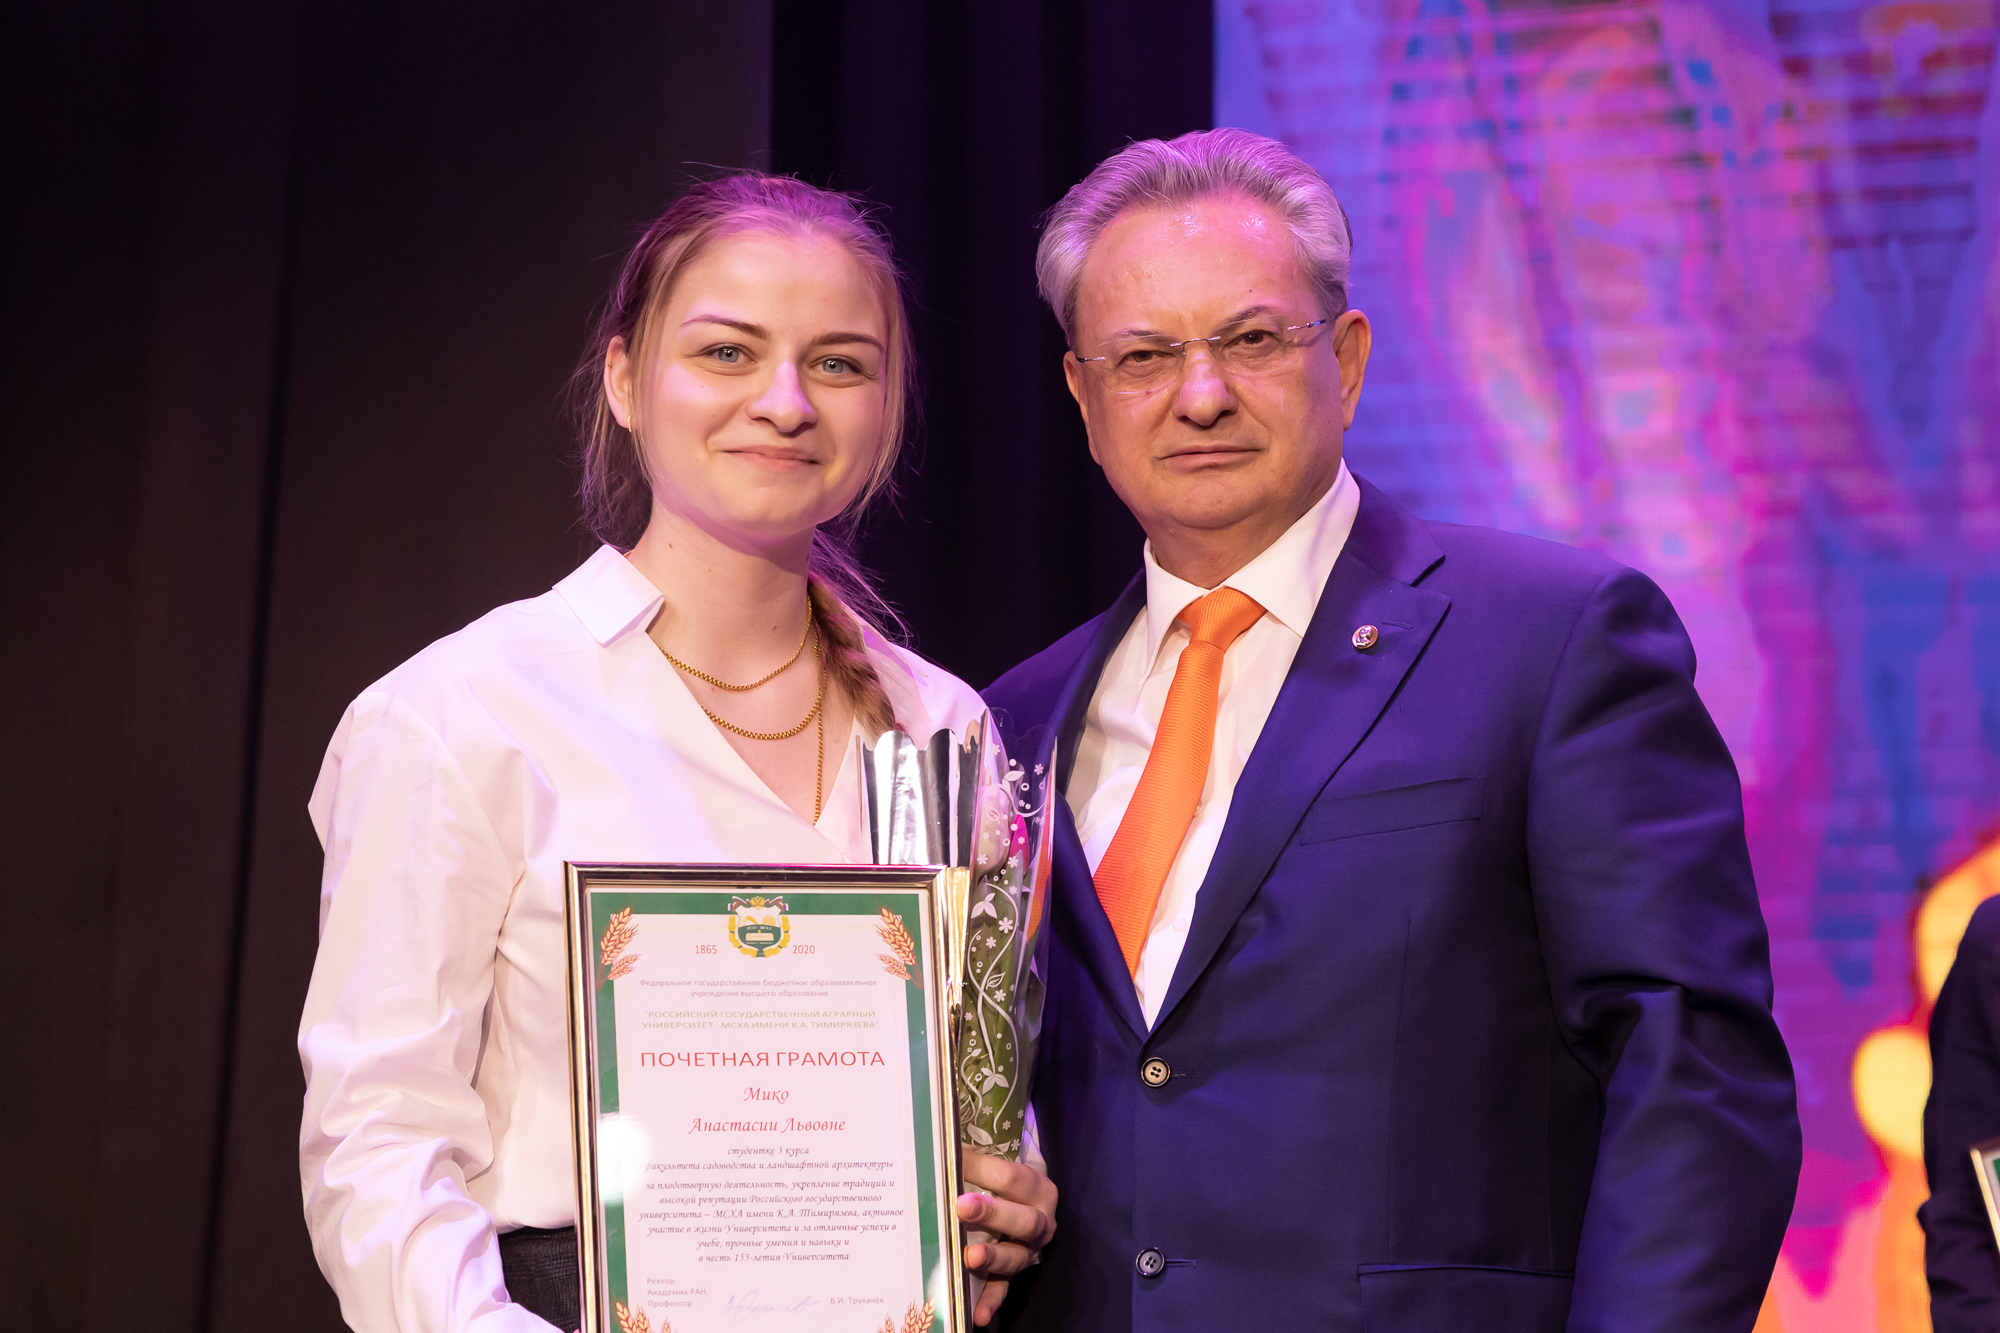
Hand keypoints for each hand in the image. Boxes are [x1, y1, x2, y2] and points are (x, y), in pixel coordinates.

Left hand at [957, 1150, 1057, 1325]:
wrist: (1022, 1205)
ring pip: (1015, 1257)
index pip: (1012, 1177)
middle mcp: (1040, 1221)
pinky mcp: (1013, 1276)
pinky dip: (991, 1302)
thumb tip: (937, 1143)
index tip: (954, 1161)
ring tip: (971, 1257)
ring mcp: (1027, 1251)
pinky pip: (1003, 1290)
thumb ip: (972, 1160)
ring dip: (994, 1257)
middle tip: (962, 1206)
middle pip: (1023, 1219)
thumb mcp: (994, 1168)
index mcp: (1038, 1189)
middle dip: (993, 1213)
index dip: (983, 1169)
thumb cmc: (1000, 1183)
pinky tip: (978, 1315)